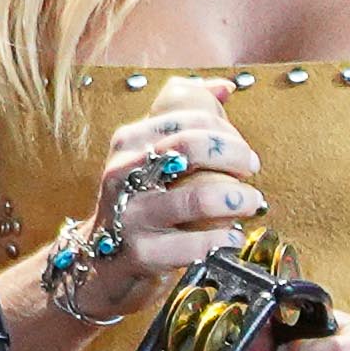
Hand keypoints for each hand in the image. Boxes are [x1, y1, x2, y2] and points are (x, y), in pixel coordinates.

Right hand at [50, 79, 270, 323]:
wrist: (98, 263)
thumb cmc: (137, 202)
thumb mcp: (149, 153)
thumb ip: (184, 113)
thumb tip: (223, 87)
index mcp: (128, 143)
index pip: (186, 119)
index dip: (226, 131)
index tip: (243, 152)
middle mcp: (122, 174)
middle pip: (190, 147)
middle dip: (234, 155)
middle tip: (250, 170)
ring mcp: (130, 215)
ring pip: (197, 197)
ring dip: (237, 199)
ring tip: (250, 204)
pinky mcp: (140, 254)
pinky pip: (194, 245)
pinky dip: (224, 241)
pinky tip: (232, 239)